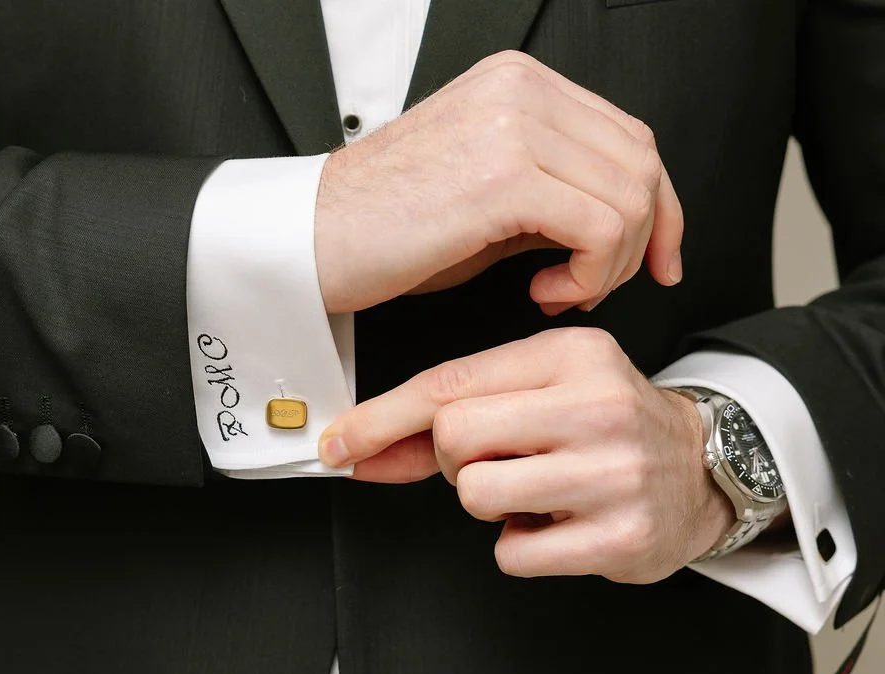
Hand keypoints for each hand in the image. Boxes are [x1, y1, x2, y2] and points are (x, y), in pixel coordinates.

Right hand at [315, 50, 684, 315]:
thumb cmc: (386, 227)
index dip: (659, 207)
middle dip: (642, 240)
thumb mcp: (486, 192)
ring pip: (630, 196)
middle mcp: (521, 89)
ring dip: (612, 263)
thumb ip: (554, 189)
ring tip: (561, 289)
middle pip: (641, 163)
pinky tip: (545, 289)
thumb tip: (619, 224)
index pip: (628, 137)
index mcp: (518, 83)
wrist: (314, 241)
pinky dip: (590, 273)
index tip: (657, 258)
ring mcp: (514, 124)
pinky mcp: (504, 175)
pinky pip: (600, 227)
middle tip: (597, 285)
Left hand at [317, 328, 734, 583]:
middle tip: (498, 459)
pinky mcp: (620, 536)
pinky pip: (511, 552)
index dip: (382, 417)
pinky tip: (556, 521)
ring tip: (532, 488)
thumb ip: (454, 411)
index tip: (340, 443)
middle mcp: (596, 404)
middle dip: (455, 458)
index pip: (450, 381)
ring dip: (486, 502)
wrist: (700, 466)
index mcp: (570, 354)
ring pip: (475, 494)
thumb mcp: (541, 388)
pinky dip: (519, 544)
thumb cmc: (607, 422)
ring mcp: (612, 472)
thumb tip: (363, 447)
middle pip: (455, 435)